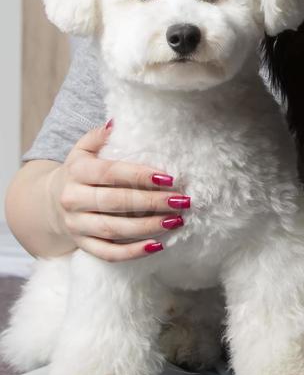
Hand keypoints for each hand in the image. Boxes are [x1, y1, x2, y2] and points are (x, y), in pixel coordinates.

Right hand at [47, 121, 189, 261]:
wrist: (50, 202)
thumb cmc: (79, 171)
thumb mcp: (83, 149)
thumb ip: (100, 135)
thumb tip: (117, 122)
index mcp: (77, 171)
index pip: (111, 173)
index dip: (140, 175)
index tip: (168, 178)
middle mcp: (73, 199)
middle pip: (116, 202)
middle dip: (152, 202)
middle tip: (181, 201)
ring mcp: (76, 225)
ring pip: (114, 230)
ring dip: (148, 227)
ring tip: (176, 221)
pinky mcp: (82, 245)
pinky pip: (108, 253)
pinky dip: (132, 253)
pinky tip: (157, 246)